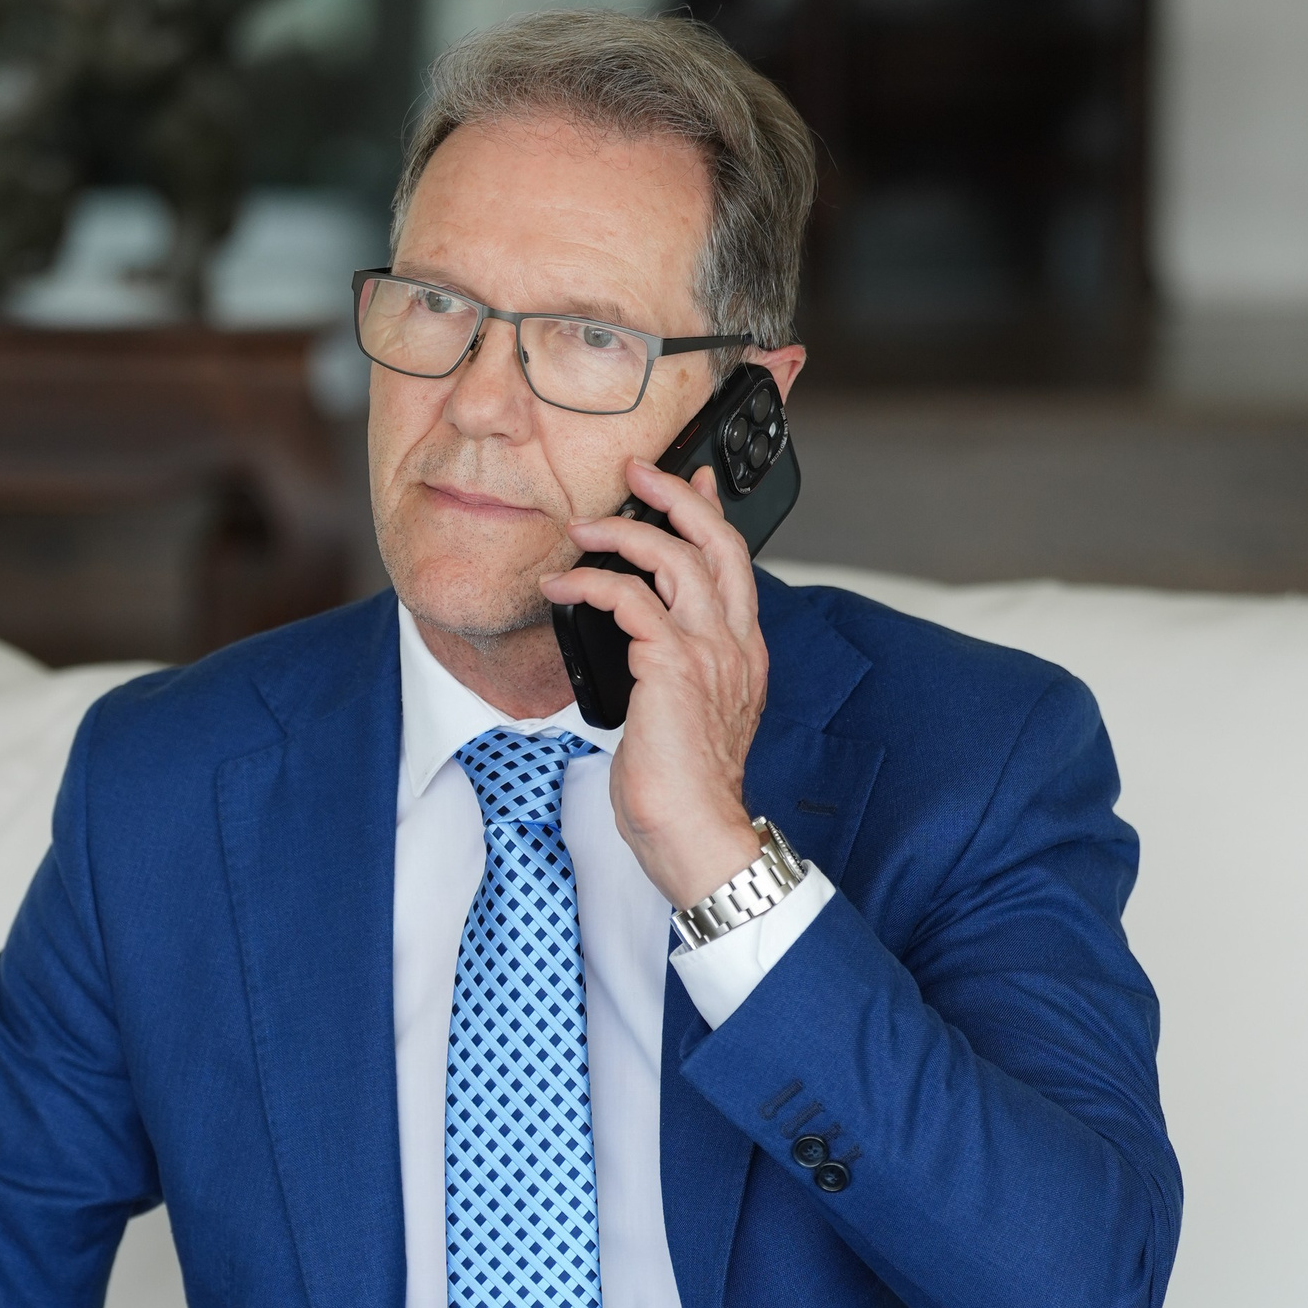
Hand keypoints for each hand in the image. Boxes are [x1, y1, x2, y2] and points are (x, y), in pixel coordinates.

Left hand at [540, 456, 767, 906]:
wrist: (697, 836)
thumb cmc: (684, 795)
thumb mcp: (687, 721)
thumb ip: (676, 677)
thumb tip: (640, 653)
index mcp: (744, 657)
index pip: (736, 566)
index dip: (712, 516)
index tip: (691, 483)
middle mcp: (735, 646)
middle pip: (717, 542)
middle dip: (677, 496)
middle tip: (638, 471)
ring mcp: (709, 653)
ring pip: (676, 557)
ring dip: (624, 531)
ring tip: (582, 527)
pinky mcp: (672, 666)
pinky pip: (629, 598)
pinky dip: (590, 584)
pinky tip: (563, 588)